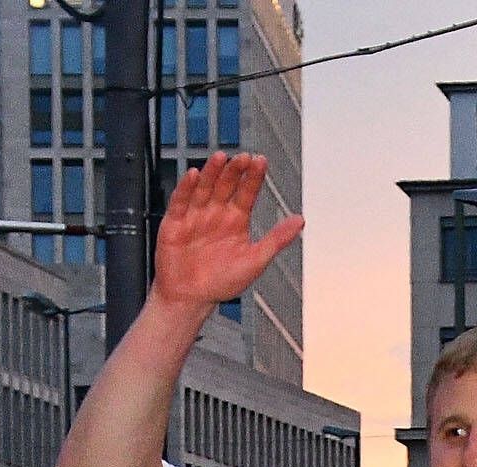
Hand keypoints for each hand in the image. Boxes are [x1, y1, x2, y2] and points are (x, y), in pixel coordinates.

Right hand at [155, 151, 304, 309]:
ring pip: (205, 188)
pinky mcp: (175, 222)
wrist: (190, 299)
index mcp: (236, 219)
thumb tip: (300, 220)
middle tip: (243, 157)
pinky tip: (193, 174)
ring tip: (221, 158)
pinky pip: (181, 201)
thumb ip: (277, 239)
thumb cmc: (221, 283)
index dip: (253, 177)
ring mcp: (196, 215)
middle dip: (235, 171)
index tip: (260, 161)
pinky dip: (186, 187)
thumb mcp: (255, 261)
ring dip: (212, 172)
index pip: (247, 192)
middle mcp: (216, 213)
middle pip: (226, 185)